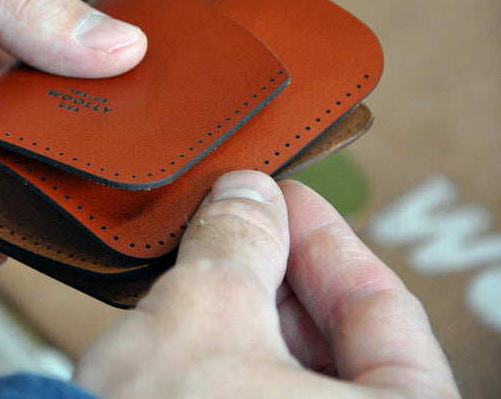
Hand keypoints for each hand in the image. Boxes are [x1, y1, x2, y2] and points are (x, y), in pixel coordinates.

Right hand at [74, 171, 458, 396]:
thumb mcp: (203, 315)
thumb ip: (239, 242)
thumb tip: (247, 196)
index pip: (384, 310)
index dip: (322, 237)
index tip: (283, 197)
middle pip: (340, 347)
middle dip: (280, 277)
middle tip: (238, 225)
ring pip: (293, 382)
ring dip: (249, 320)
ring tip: (207, 270)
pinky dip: (229, 368)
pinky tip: (192, 332)